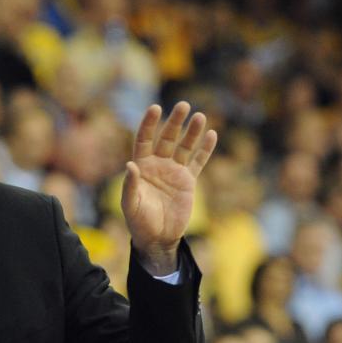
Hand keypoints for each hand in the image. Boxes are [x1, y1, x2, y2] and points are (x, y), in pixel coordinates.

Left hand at [122, 102, 216, 275]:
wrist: (157, 237)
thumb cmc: (138, 221)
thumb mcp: (130, 203)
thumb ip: (130, 184)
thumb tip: (131, 165)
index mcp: (141, 165)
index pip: (144, 139)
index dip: (149, 124)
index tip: (155, 108)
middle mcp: (157, 164)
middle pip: (166, 138)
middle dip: (174, 122)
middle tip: (183, 105)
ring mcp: (174, 171)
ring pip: (184, 147)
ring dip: (192, 132)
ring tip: (200, 116)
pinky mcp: (188, 181)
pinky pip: (198, 162)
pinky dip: (205, 149)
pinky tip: (211, 135)